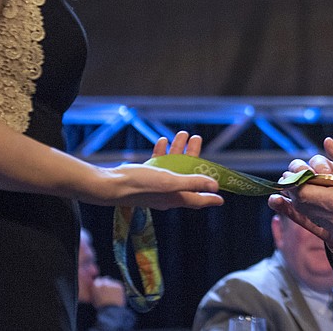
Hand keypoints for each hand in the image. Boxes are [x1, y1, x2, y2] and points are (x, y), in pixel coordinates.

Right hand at [83, 131, 223, 209]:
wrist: (111, 185)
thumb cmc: (140, 185)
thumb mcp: (170, 182)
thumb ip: (192, 182)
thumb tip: (214, 186)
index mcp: (176, 197)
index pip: (198, 200)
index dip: (210, 198)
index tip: (221, 199)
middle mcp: (168, 192)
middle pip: (187, 175)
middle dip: (194, 157)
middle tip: (198, 138)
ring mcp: (156, 184)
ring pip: (173, 165)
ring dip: (178, 149)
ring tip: (183, 133)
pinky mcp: (145, 176)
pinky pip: (158, 163)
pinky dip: (162, 152)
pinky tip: (162, 140)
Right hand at [91, 276, 126, 307]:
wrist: (111, 311)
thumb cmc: (102, 308)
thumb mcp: (94, 299)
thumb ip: (95, 292)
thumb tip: (98, 289)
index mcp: (96, 285)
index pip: (97, 280)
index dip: (100, 285)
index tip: (102, 289)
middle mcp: (104, 282)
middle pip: (105, 279)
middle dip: (106, 285)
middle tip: (108, 292)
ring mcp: (112, 283)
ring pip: (112, 282)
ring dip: (112, 287)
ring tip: (112, 297)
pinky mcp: (119, 285)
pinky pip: (118, 285)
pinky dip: (117, 289)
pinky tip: (117, 296)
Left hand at [269, 138, 332, 250]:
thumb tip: (327, 143)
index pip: (305, 193)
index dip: (295, 181)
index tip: (294, 171)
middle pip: (302, 204)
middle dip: (293, 188)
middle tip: (290, 175)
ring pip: (306, 215)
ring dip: (295, 201)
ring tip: (286, 188)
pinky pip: (312, 228)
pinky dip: (296, 216)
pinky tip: (282, 206)